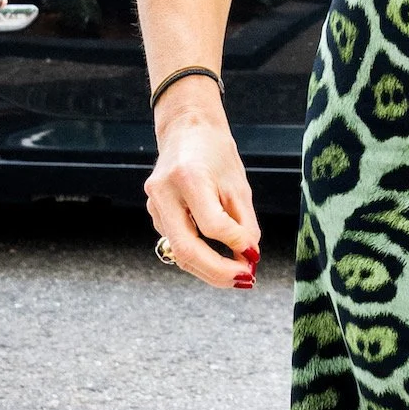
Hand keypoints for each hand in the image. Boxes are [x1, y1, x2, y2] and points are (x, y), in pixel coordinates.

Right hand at [145, 88, 261, 290]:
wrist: (187, 130)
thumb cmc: (216, 154)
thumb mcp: (238, 185)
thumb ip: (244, 223)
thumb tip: (250, 257)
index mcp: (188, 177)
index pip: (212, 225)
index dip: (236, 244)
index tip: (255, 255)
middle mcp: (164, 192)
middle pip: (187, 248)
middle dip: (218, 272)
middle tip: (245, 280)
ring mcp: (153, 205)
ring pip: (179, 252)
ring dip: (209, 270)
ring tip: (238, 275)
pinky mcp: (154, 213)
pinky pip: (177, 244)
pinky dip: (200, 257)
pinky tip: (220, 260)